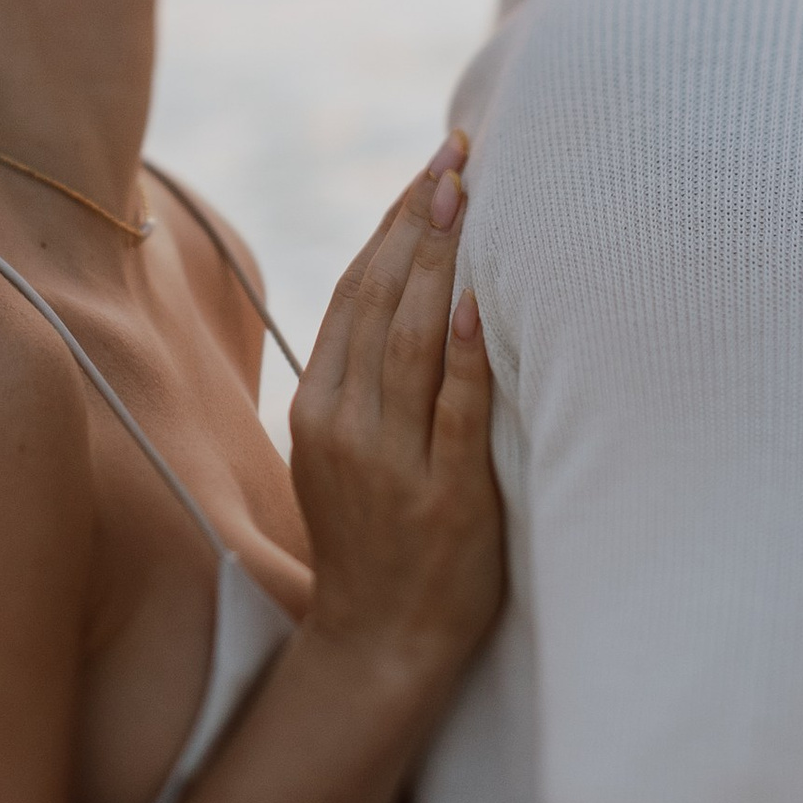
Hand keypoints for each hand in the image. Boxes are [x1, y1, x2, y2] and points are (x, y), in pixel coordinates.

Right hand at [289, 138, 503, 693]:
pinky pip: (456, 409)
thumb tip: (406, 288)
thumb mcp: (342, 451)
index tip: (430, 168)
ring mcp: (392, 463)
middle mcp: (345, 425)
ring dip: (443, 261)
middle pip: (381, 300)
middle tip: (457, 157)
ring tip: (471, 198)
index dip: (392, 225)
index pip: (354, 292)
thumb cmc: (373, 540)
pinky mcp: (443, 498)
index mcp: (318, 406)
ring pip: (413, 340)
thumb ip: (362, 379)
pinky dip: (469, 350)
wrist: (379, 645)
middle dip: (421, 221)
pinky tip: (484, 298)